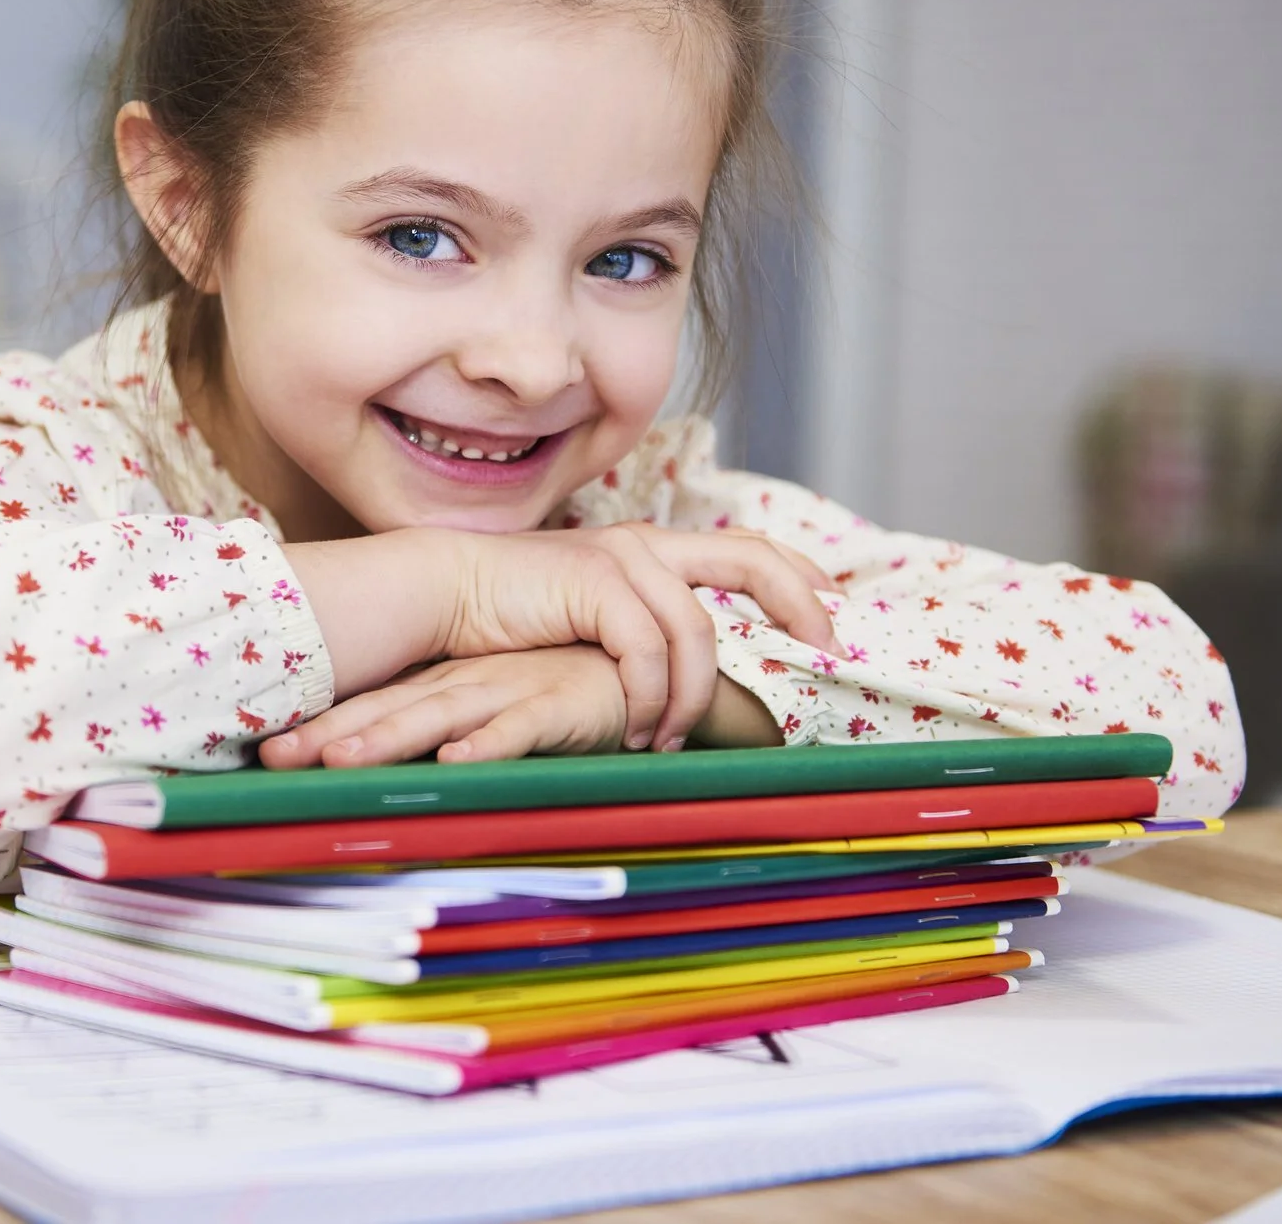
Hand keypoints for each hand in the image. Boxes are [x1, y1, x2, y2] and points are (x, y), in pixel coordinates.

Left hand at [261, 647, 626, 767]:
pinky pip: (520, 729)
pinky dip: (488, 746)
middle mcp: (468, 686)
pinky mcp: (559, 706)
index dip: (322, 726)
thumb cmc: (569, 688)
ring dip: (390, 738)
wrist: (647, 669)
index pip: (375, 705)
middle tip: (271, 758)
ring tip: (338, 762)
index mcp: (450, 685)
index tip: (262, 752)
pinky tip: (455, 762)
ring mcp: (510, 692)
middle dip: (330, 735)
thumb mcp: (500, 709)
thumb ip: (457, 730)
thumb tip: (403, 764)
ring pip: (440, 718)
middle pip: (389, 711)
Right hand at [294, 523, 832, 754]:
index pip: (748, 547)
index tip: (836, 616)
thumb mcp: (593, 621)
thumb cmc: (515, 619)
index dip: (800, 578)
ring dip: (691, 696)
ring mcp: (621, 557)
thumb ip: (642, 633)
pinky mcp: (593, 581)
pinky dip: (649, 697)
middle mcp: (647, 544)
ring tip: (673, 738)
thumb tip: (697, 678)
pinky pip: (645, 650)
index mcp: (653, 548)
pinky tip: (637, 728)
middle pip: (751, 559)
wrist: (445, 593)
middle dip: (798, 606)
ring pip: (695, 631)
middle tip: (828, 656)